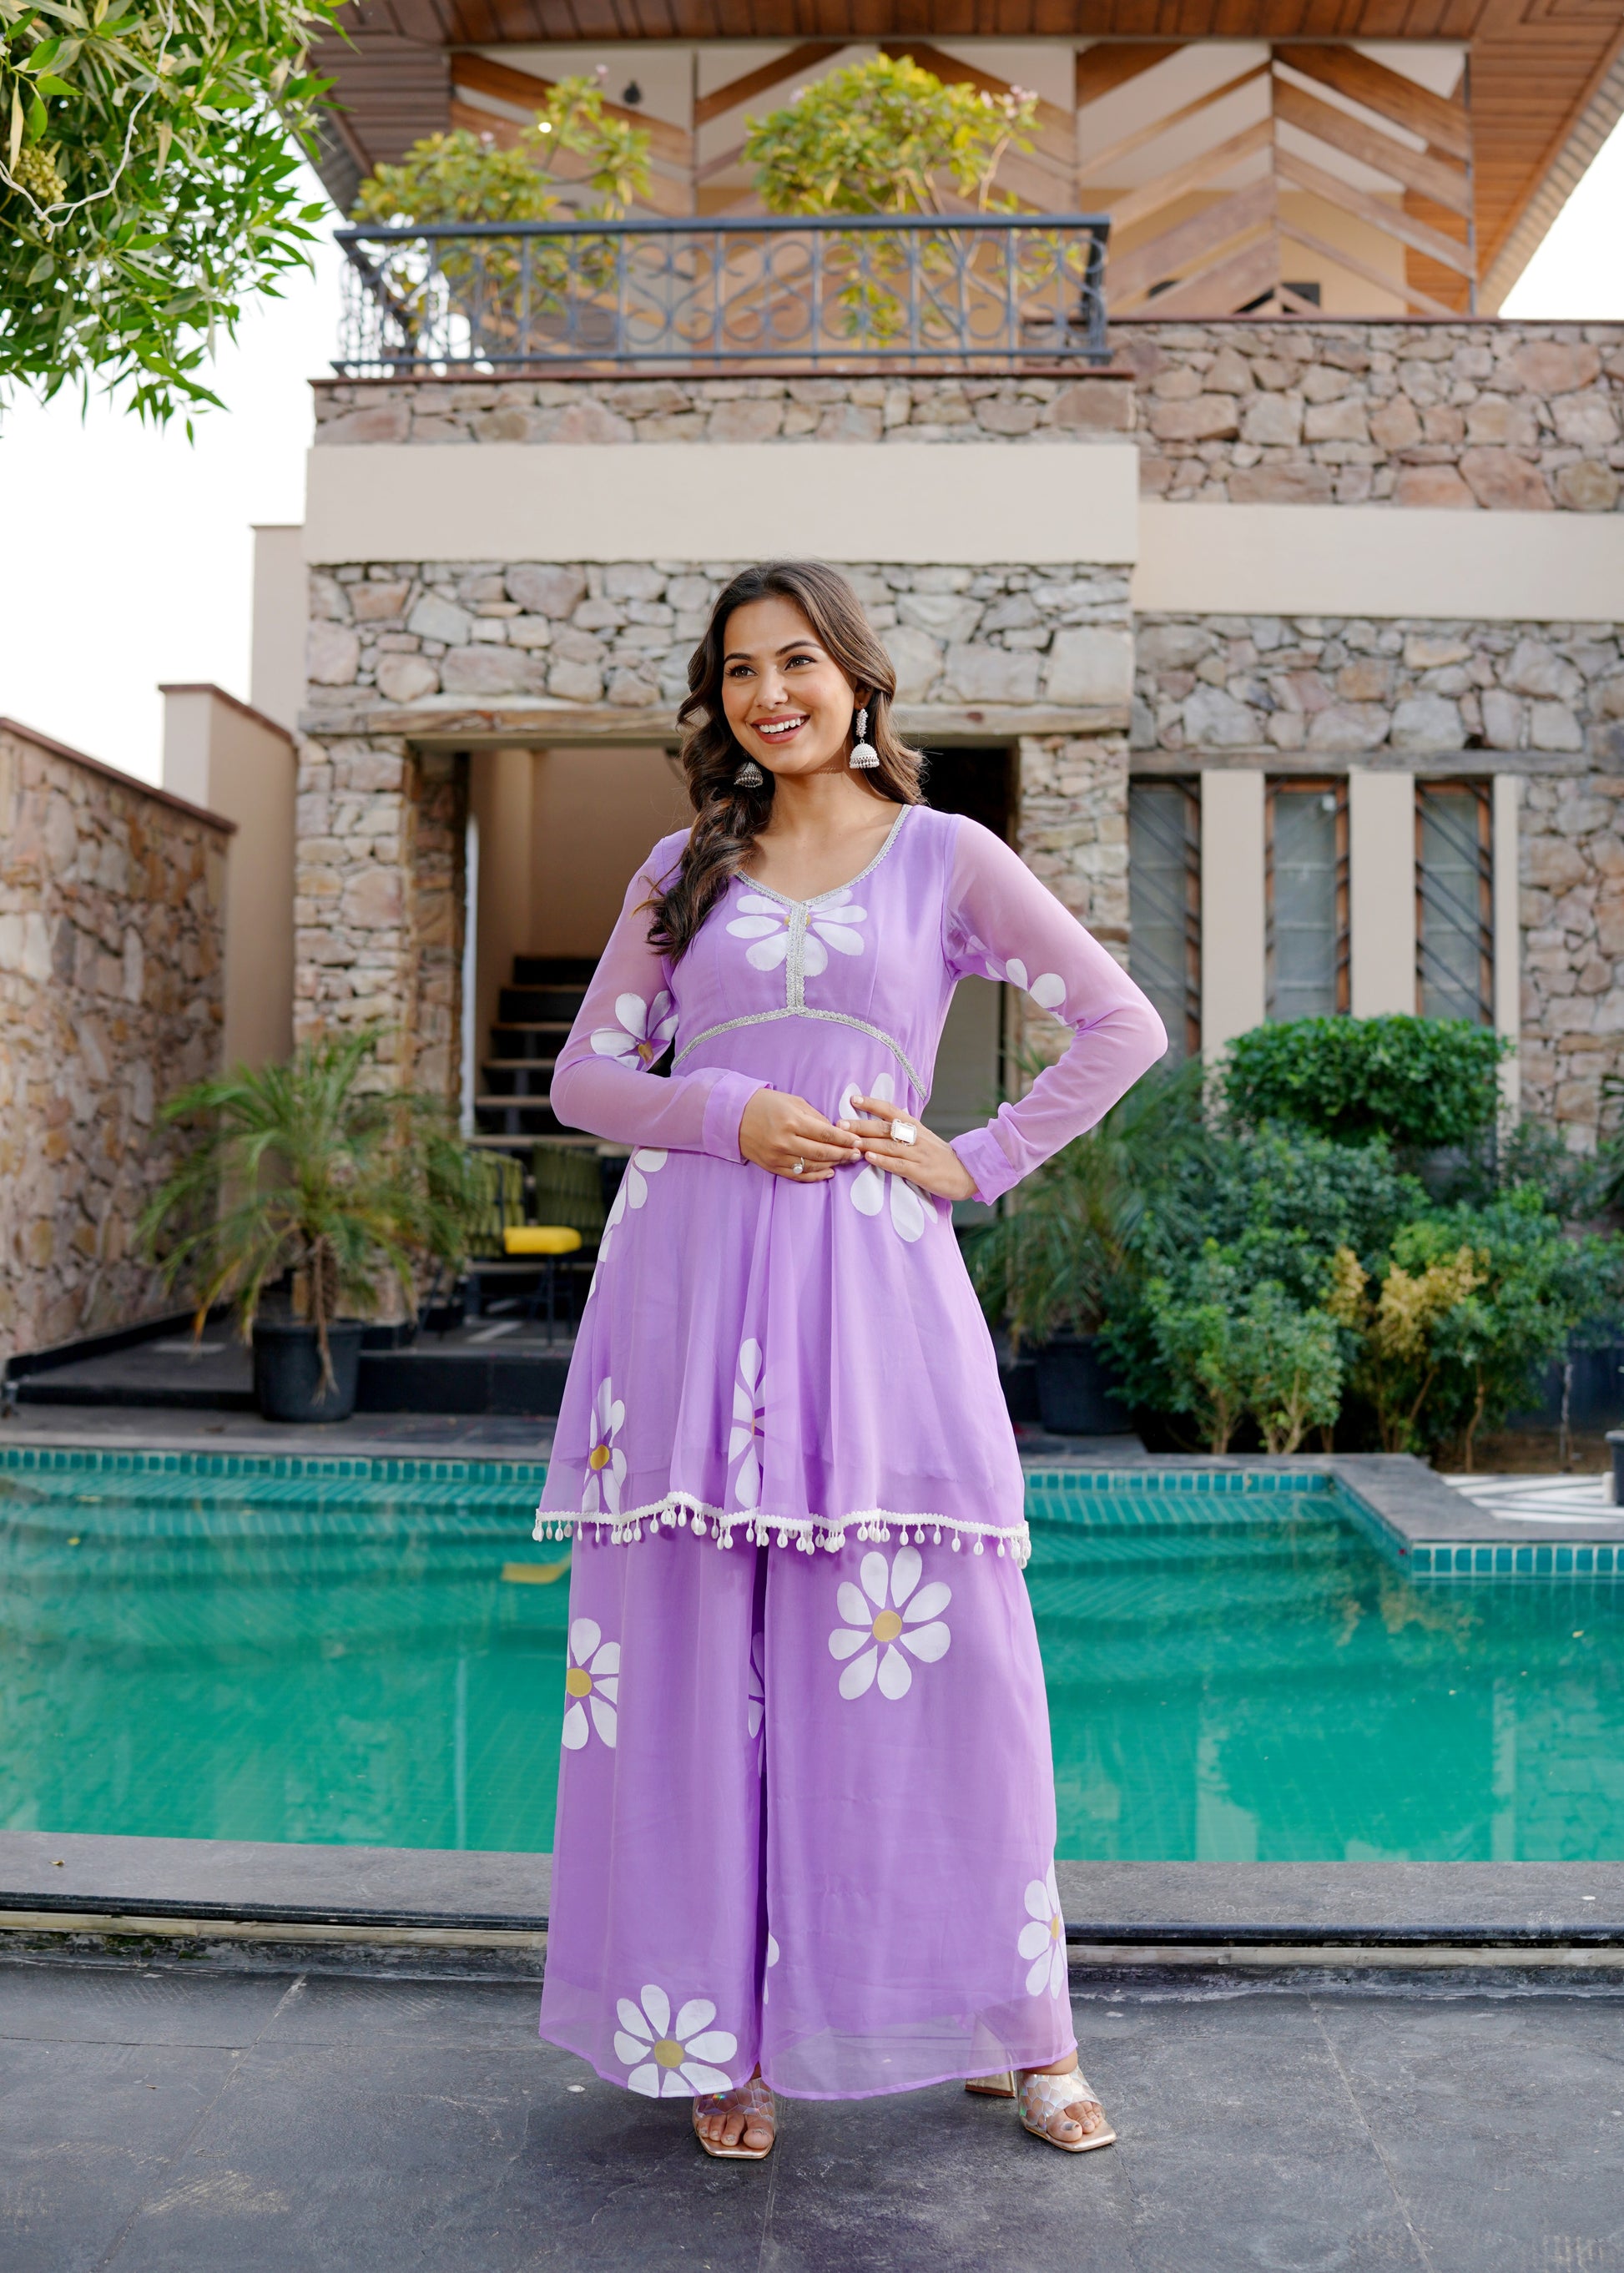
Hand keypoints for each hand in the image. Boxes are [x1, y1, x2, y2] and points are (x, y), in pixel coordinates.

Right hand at [740, 1088, 862, 1181]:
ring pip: (812, 1166)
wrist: (733, 1115)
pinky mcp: (771, 1166)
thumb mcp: (793, 1101)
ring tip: (845, 1161)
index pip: (826, 1134)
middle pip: (822, 1152)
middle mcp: (784, 1141)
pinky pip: (797, 1175)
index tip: (858, 1141)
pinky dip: (815, 1176)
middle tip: (857, 1154)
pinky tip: (828, 1172)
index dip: (845, 1139)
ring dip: (832, 1165)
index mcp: (791, 1121)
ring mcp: (777, 1156)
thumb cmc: (766, 1104)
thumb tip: (835, 1130)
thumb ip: (815, 1116)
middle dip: (843, 1154)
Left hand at [840, 1095, 978, 1202]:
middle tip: (841, 1124)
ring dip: (869, 1142)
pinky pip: (899, 1165)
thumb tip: (879, 1122)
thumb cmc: (940, 1156)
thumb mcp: (923, 1137)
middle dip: (861, 1125)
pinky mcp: (921, 1172)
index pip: (891, 1110)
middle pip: (885, 1128)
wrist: (968, 1172)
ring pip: (890, 1145)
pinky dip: (883, 1161)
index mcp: (915, 1127)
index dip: (872, 1104)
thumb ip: (903, 1130)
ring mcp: (919, 1155)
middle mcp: (916, 1137)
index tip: (853, 1099)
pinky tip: (869, 1158)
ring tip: (850, 1141)